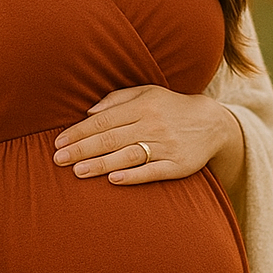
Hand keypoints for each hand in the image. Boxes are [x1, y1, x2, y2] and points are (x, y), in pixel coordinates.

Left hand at [52, 84, 243, 187]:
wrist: (214, 123)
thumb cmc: (171, 108)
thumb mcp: (148, 93)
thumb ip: (118, 99)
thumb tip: (88, 113)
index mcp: (143, 106)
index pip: (104, 119)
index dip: (80, 132)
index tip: (59, 143)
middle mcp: (153, 124)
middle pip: (112, 137)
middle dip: (82, 149)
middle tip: (58, 160)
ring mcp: (166, 146)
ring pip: (128, 155)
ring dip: (102, 163)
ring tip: (78, 171)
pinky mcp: (178, 165)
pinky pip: (153, 171)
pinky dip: (134, 175)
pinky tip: (115, 180)